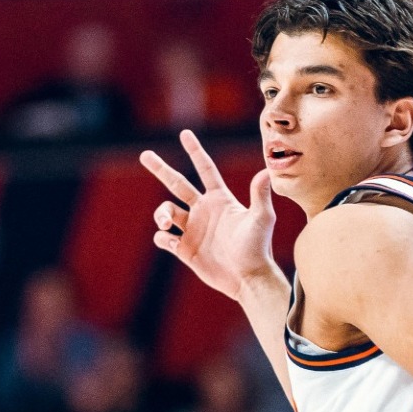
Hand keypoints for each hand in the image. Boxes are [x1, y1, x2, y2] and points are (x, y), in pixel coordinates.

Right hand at [140, 130, 280, 302]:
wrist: (247, 277)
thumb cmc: (257, 247)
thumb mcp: (261, 219)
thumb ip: (260, 195)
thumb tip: (267, 170)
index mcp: (219, 199)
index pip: (205, 169)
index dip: (195, 151)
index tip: (185, 134)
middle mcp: (203, 211)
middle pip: (177, 184)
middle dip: (161, 169)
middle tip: (145, 154)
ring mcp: (192, 230)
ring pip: (166, 212)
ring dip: (161, 214)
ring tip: (165, 223)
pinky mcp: (185, 249)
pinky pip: (163, 239)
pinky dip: (162, 237)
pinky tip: (170, 240)